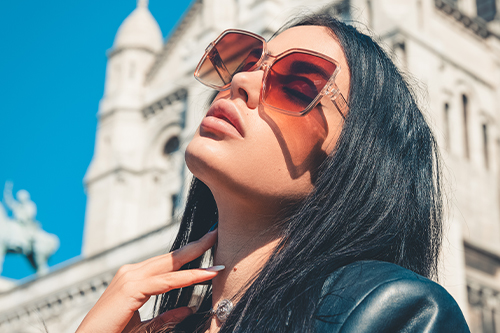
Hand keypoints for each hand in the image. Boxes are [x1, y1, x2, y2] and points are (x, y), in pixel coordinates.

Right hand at [76, 229, 221, 332]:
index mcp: (134, 278)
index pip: (167, 263)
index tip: (209, 246)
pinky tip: (206, 275)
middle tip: (216, 233)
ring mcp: (129, 277)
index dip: (189, 255)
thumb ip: (166, 317)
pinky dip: (188, 278)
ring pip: (170, 265)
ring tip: (215, 244)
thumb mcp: (145, 326)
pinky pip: (166, 281)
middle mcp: (131, 272)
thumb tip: (190, 308)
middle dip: (196, 245)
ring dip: (196, 256)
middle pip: (170, 257)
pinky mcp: (130, 288)